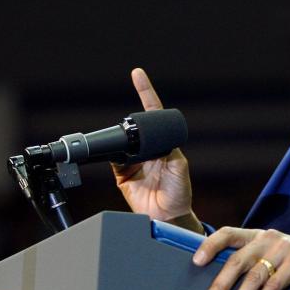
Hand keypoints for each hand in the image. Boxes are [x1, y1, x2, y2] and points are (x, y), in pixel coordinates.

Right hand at [112, 68, 202, 232]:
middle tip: (134, 129)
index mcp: (163, 143)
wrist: (167, 215)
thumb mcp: (180, 167)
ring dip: (120, 139)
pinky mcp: (121, 172)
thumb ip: (169, 151)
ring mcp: (133, 159)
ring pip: (121, 141)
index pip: (154, 113)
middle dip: (132, 121)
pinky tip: (117, 156)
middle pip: (135, 126)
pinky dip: (110, 154)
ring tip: (134, 153)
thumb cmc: (179, 192)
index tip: (138, 74)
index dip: (146, 93)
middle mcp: (147, 149)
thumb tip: (157, 140)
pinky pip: (111, 158)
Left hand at [192, 227, 289, 289]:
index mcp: (260, 234)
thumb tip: (222, 280)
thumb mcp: (277, 254)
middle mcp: (270, 238)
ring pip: (254, 277)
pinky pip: (274, 286)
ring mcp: (285, 249)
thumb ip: (255, 259)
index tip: (195, 262)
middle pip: (237, 260)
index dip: (210, 245)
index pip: (228, 232)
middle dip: (220, 284)